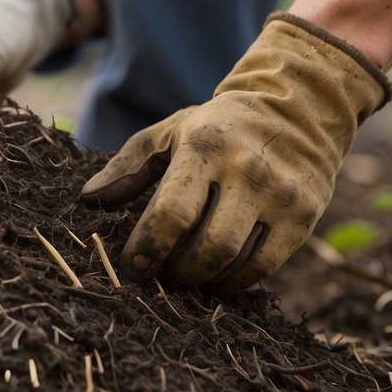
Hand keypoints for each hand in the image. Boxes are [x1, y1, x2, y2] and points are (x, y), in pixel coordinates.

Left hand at [80, 14, 391, 293]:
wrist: (299, 109)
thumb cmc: (218, 127)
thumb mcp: (169, 133)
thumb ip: (126, 166)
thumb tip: (88, 200)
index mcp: (206, 147)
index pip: (173, 212)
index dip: (148, 247)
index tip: (132, 267)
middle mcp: (247, 171)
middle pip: (207, 246)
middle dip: (175, 271)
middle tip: (159, 276)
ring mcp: (280, 195)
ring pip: (235, 261)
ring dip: (201, 281)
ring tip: (184, 277)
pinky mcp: (303, 216)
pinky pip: (264, 267)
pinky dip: (234, 282)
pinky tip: (216, 278)